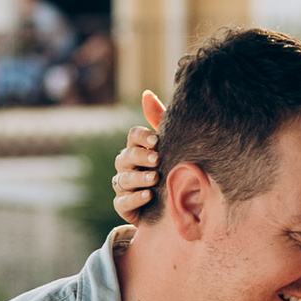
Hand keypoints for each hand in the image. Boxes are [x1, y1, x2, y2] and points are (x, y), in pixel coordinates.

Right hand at [108, 88, 164, 223]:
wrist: (178, 204)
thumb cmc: (173, 169)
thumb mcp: (172, 146)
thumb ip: (160, 121)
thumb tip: (146, 94)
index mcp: (138, 148)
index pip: (133, 137)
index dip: (142, 137)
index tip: (157, 141)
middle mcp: (126, 166)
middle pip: (125, 157)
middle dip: (140, 157)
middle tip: (157, 160)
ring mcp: (124, 187)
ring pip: (122, 179)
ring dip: (138, 178)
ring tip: (154, 178)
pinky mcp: (124, 206)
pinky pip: (122, 202)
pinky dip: (134, 199)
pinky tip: (148, 196)